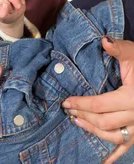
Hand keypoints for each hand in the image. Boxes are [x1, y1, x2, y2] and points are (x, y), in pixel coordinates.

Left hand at [62, 37, 133, 163]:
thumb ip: (118, 49)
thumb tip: (103, 40)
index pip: (100, 105)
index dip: (81, 104)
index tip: (66, 102)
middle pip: (104, 122)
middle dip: (84, 117)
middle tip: (68, 111)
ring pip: (114, 136)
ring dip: (94, 132)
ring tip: (78, 123)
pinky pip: (128, 146)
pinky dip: (116, 155)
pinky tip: (104, 162)